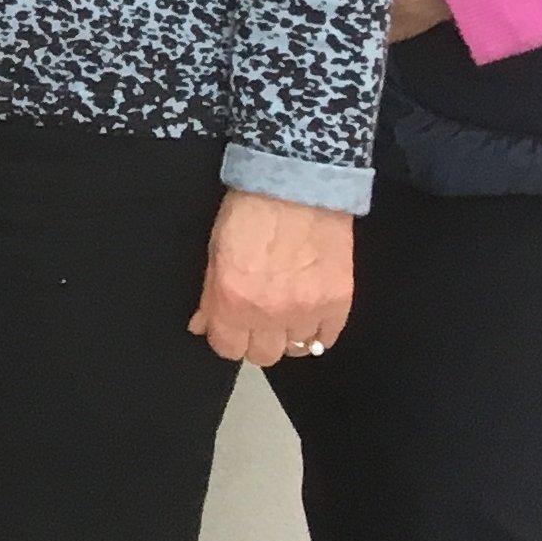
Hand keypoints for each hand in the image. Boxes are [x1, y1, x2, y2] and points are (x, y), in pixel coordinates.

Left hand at [189, 189, 355, 365]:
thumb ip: (209, 294)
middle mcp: (271, 313)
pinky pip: (326, 339)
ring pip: (295, 349)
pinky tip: (308, 313)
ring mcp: (308, 311)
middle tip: (256, 318)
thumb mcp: (215, 250)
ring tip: (284, 311)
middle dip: (255, 340)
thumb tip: (202, 325)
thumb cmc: (249, 210)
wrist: (298, 184)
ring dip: (286, 334)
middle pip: (262, 356)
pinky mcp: (339, 302)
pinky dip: (316, 332)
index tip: (229, 325)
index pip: (227, 349)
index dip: (226, 337)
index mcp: (233, 301)